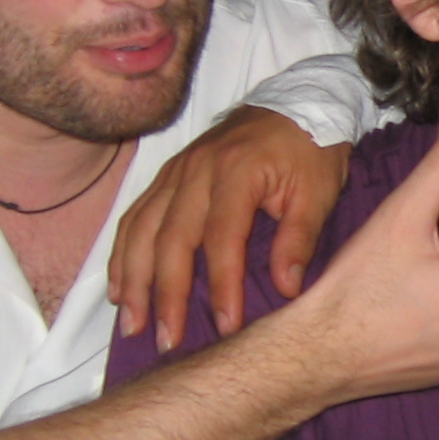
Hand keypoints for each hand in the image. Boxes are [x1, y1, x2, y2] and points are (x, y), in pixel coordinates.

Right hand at [109, 104, 350, 351]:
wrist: (300, 100)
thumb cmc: (313, 148)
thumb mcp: (319, 190)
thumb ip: (300, 239)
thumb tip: (285, 290)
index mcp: (237, 172)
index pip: (222, 239)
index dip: (222, 286)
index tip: (227, 327)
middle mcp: (197, 170)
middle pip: (170, 239)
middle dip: (165, 294)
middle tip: (166, 339)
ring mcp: (177, 170)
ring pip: (141, 229)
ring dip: (133, 279)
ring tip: (132, 323)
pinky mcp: (168, 174)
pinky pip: (135, 215)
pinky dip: (123, 253)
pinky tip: (120, 287)